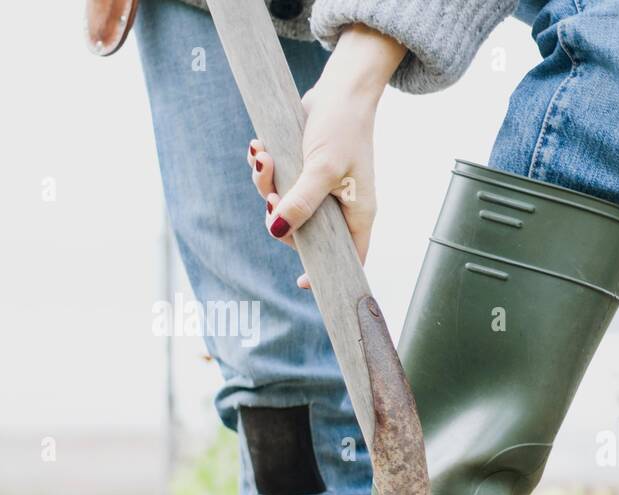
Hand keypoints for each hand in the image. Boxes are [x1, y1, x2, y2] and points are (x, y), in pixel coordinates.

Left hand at [247, 24, 405, 288]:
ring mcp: (323, 188)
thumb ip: (301, 202)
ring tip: (263, 157)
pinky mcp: (305, 169)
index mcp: (358, 214)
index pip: (349, 257)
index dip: (327, 272)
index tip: (302, 282)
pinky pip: (280, 182)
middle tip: (270, 196)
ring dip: (266, 184)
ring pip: (287, 204)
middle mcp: (342, 206)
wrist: (341, 89)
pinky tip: (261, 148)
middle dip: (280, 215)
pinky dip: (266, 169)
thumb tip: (277, 231)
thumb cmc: (342, 129)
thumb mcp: (321, 169)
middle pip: (306, 232)